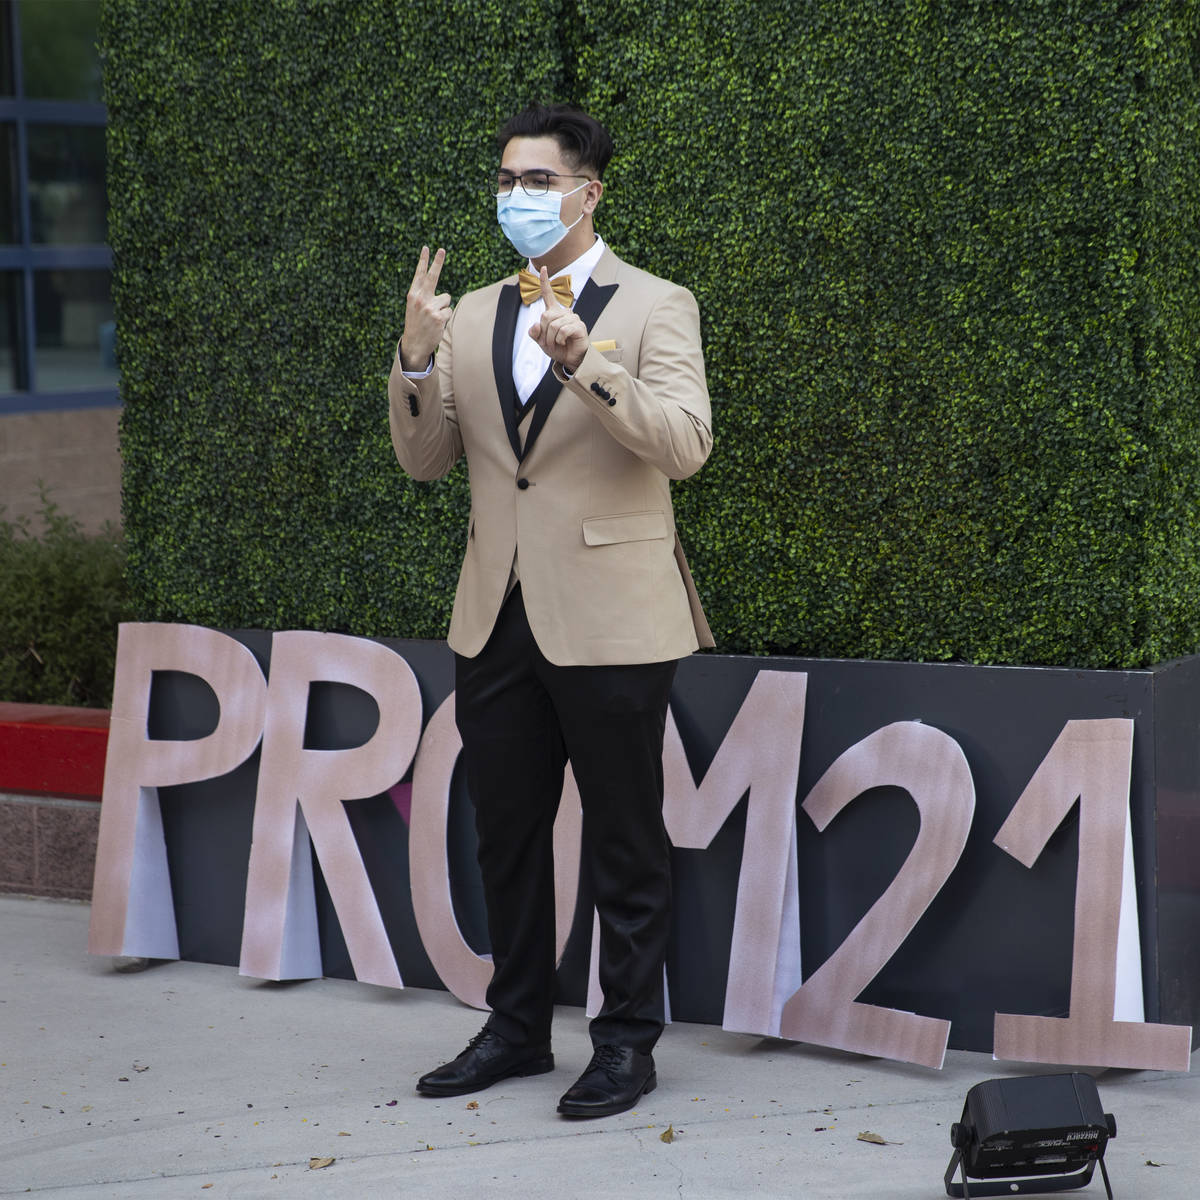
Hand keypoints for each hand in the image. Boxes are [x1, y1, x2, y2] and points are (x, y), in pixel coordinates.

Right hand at [399, 246, 450, 369]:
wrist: (414, 344)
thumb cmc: (417, 324)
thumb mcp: (415, 308)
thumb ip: (424, 296)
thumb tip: (445, 294)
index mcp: (413, 295)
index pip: (419, 275)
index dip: (423, 261)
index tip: (426, 248)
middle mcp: (420, 299)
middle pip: (432, 277)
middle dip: (437, 262)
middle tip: (442, 249)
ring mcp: (430, 308)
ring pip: (446, 299)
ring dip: (443, 307)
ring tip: (434, 317)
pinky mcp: (439, 317)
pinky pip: (449, 311)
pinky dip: (446, 317)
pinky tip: (437, 324)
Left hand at [528, 266, 588, 371]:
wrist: (570, 360)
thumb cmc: (557, 348)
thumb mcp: (541, 341)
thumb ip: (534, 333)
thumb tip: (536, 324)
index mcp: (554, 312)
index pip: (548, 295)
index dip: (545, 282)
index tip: (544, 268)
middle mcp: (564, 312)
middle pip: (545, 316)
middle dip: (544, 332)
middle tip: (549, 342)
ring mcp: (573, 318)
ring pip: (553, 325)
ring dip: (551, 339)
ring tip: (557, 344)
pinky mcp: (579, 326)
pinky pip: (563, 330)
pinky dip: (560, 339)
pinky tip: (563, 342)